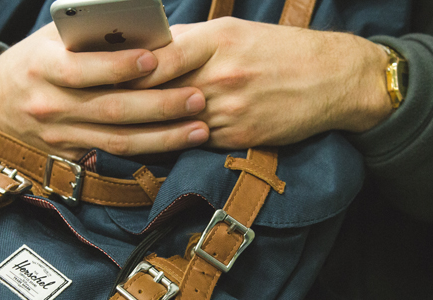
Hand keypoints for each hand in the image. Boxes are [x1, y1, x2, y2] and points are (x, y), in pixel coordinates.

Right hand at [0, 23, 208, 159]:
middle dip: (159, 105)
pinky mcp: (69, 157)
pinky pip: (113, 156)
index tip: (155, 58)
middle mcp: (50, 106)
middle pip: (110, 109)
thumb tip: (144, 30)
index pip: (83, 69)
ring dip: (163, 137)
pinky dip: (146, 152)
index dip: (120, 65)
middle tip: (197, 97)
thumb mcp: (51, 39)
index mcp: (42, 67)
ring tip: (200, 127)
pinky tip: (176, 145)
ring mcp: (59, 136)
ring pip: (117, 141)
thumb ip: (89, 35)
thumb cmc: (35, 61)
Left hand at [124, 17, 392, 148]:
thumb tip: (147, 48)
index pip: (161, 58)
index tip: (103, 74)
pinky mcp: (239, 135)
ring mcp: (231, 109)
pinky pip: (196, 139)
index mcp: (219, 41)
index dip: (129, 69)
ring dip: (149, 124)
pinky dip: (177, 138)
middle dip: (130, 100)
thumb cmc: (279, 50)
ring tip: (121, 125)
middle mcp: (222, 75)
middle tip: (99, 104)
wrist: (333, 78)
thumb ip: (190, 42)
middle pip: (162, 93)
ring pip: (174, 122)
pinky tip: (160, 137)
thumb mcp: (235, 32)